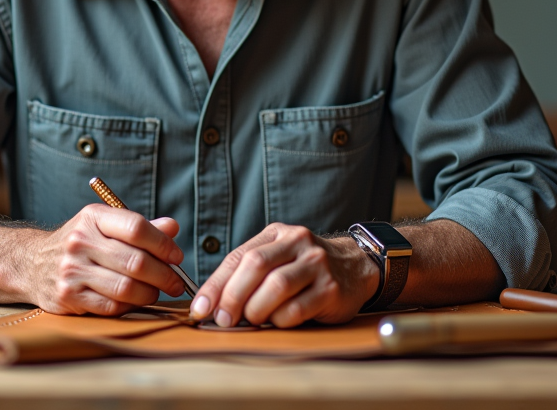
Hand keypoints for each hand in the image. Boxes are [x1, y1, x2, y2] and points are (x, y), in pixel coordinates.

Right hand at [28, 204, 185, 315]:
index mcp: (93, 217)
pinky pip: (111, 306)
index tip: (177, 256)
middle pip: (135, 261)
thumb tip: (173, 228)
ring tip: (157, 292)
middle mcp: (80, 242)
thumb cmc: (80, 243)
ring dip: (150, 293)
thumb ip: (139, 228)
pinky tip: (135, 301)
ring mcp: (72, 271)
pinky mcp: (67, 297)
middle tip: (176, 282)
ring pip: (125, 288)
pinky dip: (130, 306)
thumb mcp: (104, 226)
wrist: (31, 264)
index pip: (136, 227)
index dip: (163, 244)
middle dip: (164, 275)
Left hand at [189, 223, 378, 327]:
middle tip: (223, 319)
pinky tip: (278, 322)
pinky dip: (280, 320)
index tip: (200, 307)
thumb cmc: (304, 268)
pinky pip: (297, 309)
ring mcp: (317, 264)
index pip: (239, 256)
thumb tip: (211, 303)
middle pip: (255, 266)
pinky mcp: (331, 289)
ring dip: (256, 309)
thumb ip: (249, 272)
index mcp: (277, 234)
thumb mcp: (278, 257)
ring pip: (276, 286)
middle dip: (232, 296)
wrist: (356, 267)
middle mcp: (298, 243)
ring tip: (251, 320)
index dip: (216, 284)